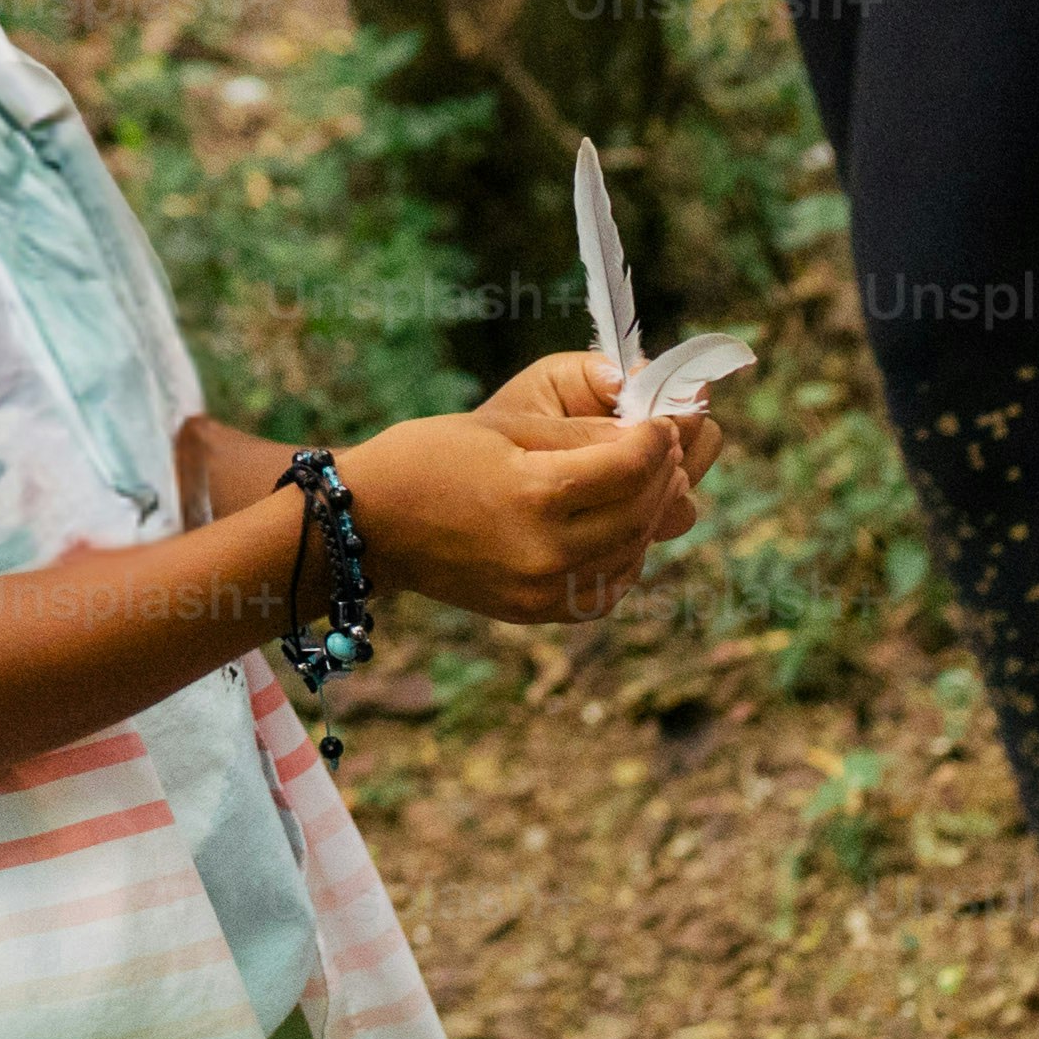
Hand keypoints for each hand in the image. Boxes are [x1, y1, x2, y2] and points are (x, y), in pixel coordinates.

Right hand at [340, 369, 705, 623]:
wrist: (372, 524)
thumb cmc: (431, 458)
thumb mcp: (505, 427)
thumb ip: (580, 435)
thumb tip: (645, 436)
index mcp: (536, 494)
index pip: (630, 467)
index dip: (655, 441)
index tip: (662, 424)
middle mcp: (547, 551)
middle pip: (639, 512)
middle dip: (662, 476)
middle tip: (666, 449)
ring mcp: (544, 590)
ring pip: (632, 553)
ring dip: (650, 516)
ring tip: (649, 484)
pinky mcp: (540, 613)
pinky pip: (608, 588)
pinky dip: (626, 557)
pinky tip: (622, 529)